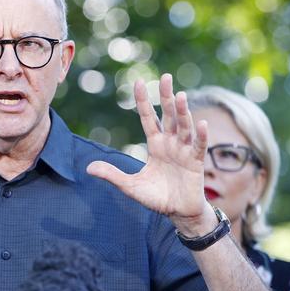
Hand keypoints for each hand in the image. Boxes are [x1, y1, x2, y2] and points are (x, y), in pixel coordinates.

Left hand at [87, 74, 213, 232]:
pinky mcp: (196, 163)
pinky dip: (201, 136)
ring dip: (183, 111)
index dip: (144, 101)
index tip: (140, 82)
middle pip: (168, 115)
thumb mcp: (130, 186)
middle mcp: (170, 143)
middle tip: (165, 77)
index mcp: (155, 144)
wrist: (178, 213)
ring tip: (180, 95)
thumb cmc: (156, 197)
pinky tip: (200, 124)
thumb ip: (112, 175)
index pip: (148, 118)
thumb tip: (88, 168)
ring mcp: (185, 151)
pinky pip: (199, 147)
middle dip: (166, 96)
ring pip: (184, 126)